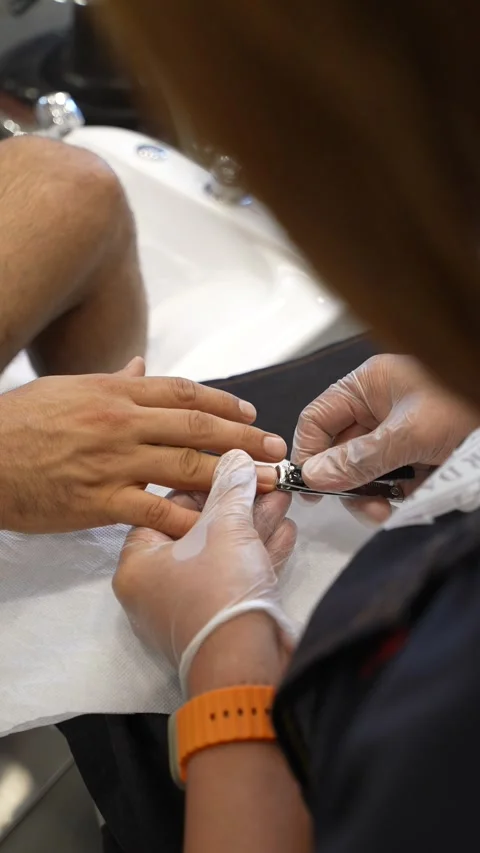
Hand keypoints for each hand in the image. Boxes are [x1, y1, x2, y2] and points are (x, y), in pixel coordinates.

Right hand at [0, 359, 285, 535]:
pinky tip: (216, 523)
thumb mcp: (66, 388)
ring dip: (231, 475)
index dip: (223, 404)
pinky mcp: (100, 501)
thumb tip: (142, 365)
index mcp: (115, 392)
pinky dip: (189, 517)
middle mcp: (122, 422)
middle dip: (242, 438)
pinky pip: (156, 510)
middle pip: (197, 428)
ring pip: (186, 466)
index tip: (249, 414)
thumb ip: (113, 380)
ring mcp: (114, 462)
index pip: (183, 394)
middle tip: (274, 449)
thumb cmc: (18, 423)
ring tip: (263, 483)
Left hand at [114, 450, 296, 692]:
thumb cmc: (219, 588)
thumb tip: (236, 458)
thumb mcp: (226, 526)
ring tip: (283, 500)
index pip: (164, 510)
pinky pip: (236, 579)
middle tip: (266, 483)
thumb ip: (231, 487)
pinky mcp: (220, 623)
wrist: (246, 662)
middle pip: (198, 532)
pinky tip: (286, 533)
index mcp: (138, 565)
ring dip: (254, 527)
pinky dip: (259, 556)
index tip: (231, 472)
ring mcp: (189, 609)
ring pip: (223, 555)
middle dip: (238, 506)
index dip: (201, 486)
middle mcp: (157, 589)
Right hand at [293, 354, 478, 521]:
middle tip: (365, 508)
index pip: (319, 419)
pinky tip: (410, 501)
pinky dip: (399, 493)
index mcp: (369, 385)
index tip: (309, 488)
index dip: (308, 453)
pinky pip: (396, 477)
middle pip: (341, 449)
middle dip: (348, 481)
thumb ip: (358, 459)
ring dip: (373, 493)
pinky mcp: (421, 451)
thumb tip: (315, 477)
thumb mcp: (408, 434)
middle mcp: (379, 405)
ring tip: (389, 510)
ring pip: (368, 468)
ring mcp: (401, 429)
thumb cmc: (464, 404)